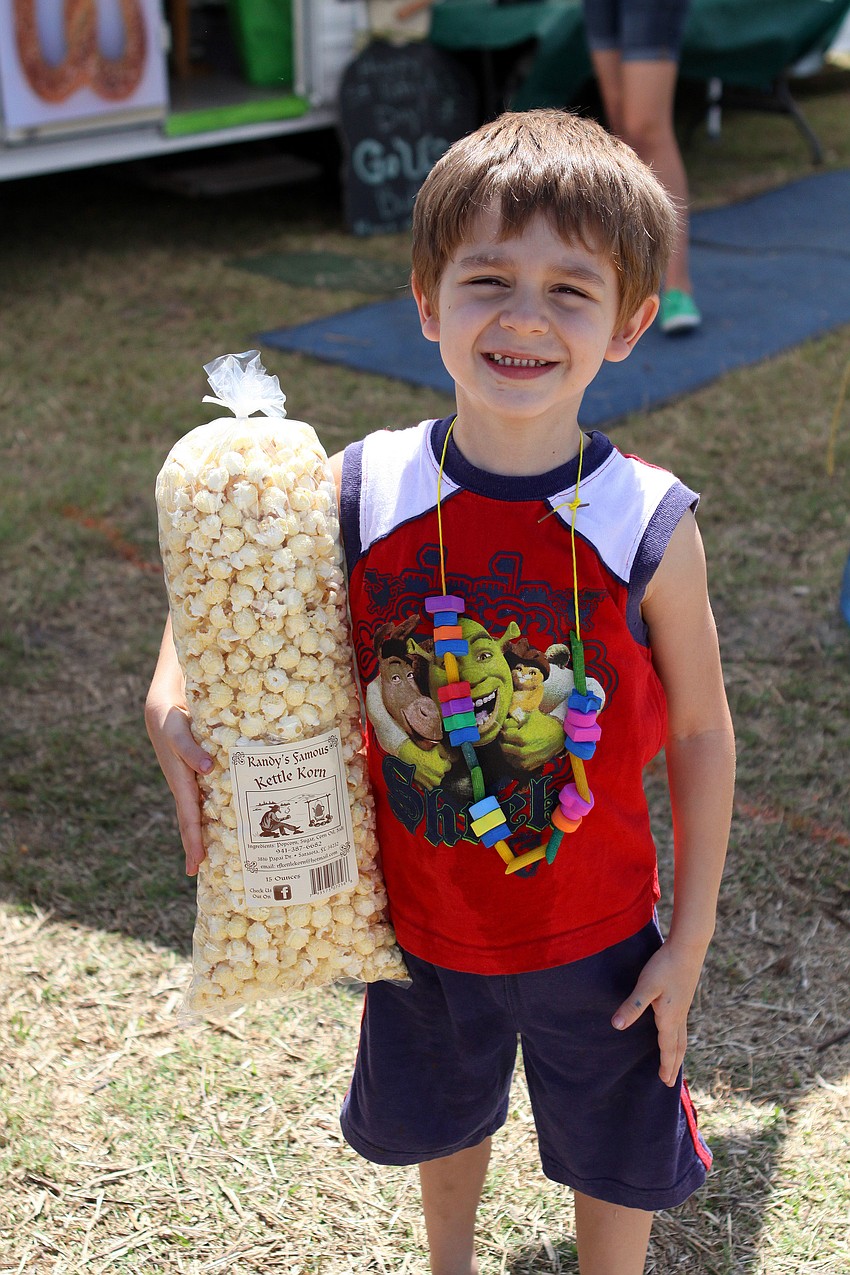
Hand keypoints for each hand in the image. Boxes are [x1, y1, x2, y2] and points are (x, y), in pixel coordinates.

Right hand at [145, 693, 210, 875]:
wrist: (164, 709)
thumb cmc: (171, 721)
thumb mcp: (179, 733)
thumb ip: (190, 751)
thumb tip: (206, 770)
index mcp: (181, 783)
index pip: (188, 818)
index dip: (192, 842)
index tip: (194, 866)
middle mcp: (186, 787)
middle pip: (192, 822)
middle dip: (195, 846)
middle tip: (198, 872)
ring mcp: (191, 782)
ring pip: (200, 812)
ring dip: (206, 832)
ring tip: (216, 854)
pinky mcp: (198, 773)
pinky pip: (207, 797)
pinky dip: (214, 811)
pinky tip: (226, 820)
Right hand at [398, 739, 451, 788]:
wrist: (405, 754)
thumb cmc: (418, 749)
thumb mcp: (436, 747)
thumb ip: (444, 753)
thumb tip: (446, 756)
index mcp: (441, 768)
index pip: (448, 766)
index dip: (444, 761)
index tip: (440, 759)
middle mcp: (435, 777)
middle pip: (442, 774)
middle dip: (438, 769)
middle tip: (431, 762)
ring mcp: (427, 782)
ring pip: (435, 781)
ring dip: (433, 776)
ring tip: (426, 768)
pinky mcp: (419, 785)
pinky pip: (426, 786)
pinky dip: (426, 782)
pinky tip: (422, 773)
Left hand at [499, 710, 564, 769]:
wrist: (560, 735)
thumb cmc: (546, 724)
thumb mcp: (529, 717)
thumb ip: (515, 720)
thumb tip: (504, 723)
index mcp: (521, 737)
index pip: (504, 735)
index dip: (504, 730)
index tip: (505, 729)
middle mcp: (523, 750)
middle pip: (504, 746)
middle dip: (504, 740)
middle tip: (506, 737)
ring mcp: (527, 759)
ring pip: (508, 757)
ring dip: (507, 750)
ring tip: (510, 745)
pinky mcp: (531, 765)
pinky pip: (516, 764)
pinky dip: (514, 759)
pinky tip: (515, 753)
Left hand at [611, 939, 705, 1086]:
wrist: (688, 948)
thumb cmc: (665, 966)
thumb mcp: (646, 986)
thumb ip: (632, 1006)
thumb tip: (617, 1025)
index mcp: (670, 1017)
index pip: (667, 1047)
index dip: (665, 1064)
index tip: (665, 1081)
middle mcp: (679, 1016)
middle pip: (678, 1047)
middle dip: (674, 1065)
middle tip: (672, 1083)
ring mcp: (683, 1007)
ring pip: (682, 1036)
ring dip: (678, 1052)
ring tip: (676, 1062)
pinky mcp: (683, 997)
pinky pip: (682, 1026)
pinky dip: (679, 1037)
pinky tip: (674, 1031)